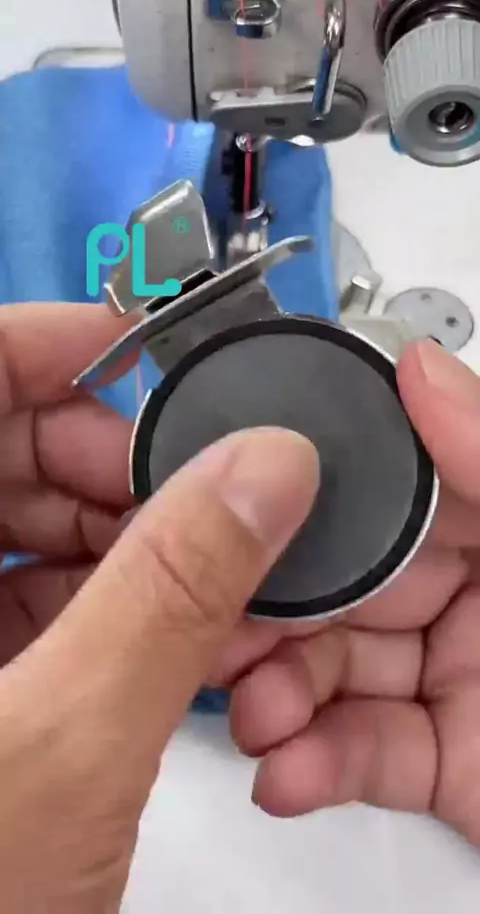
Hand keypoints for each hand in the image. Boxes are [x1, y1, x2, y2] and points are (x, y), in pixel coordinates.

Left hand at [0, 304, 318, 912]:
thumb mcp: (64, 744)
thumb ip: (171, 591)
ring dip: (118, 538)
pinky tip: (166, 629)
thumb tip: (264, 468)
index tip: (150, 368)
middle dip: (105, 461)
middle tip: (194, 496)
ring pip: (21, 526)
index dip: (50, 354)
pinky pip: (26, 599)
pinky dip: (102, 600)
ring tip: (198, 571)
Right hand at [214, 340, 479, 845]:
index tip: (235, 522)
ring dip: (276, 696)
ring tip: (257, 716)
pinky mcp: (435, 760)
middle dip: (267, 618)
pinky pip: (359, 753)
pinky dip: (312, 765)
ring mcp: (443, 678)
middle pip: (335, 593)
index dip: (300, 515)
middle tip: (221, 636)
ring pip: (329, 676)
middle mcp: (459, 596)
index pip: (375, 502)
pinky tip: (286, 773)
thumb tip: (419, 368)